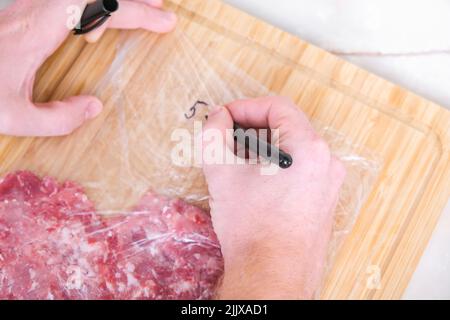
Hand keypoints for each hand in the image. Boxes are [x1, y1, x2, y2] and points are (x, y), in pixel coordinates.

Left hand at [0, 0, 175, 136]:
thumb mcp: (12, 117)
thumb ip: (58, 119)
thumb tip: (94, 106)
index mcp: (37, 29)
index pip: (97, 7)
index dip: (135, 12)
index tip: (164, 21)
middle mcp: (35, 9)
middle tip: (161, 9)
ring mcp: (29, 6)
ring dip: (112, 1)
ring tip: (141, 11)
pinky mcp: (25, 11)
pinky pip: (67, 0)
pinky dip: (92, 7)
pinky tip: (95, 28)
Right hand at [202, 97, 345, 298]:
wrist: (271, 275)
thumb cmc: (252, 227)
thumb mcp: (222, 173)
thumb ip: (213, 134)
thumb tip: (217, 118)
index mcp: (309, 148)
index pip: (277, 107)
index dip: (245, 107)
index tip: (224, 117)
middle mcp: (326, 162)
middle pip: (285, 127)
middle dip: (251, 128)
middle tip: (225, 138)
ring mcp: (327, 183)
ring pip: (291, 149)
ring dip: (260, 148)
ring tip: (235, 160)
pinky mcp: (322, 200)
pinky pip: (298, 169)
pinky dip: (274, 166)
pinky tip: (252, 180)